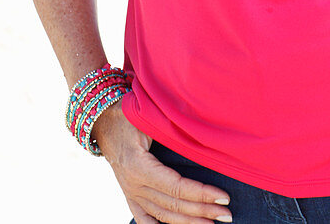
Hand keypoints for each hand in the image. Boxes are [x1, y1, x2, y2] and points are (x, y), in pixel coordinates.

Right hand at [92, 102, 232, 222]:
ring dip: (189, 222)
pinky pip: (145, 219)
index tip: (223, 196)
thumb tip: (201, 133)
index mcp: (139, 167)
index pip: (176, 187)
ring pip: (163, 215)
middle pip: (173, 204)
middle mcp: (134, 186)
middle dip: (202, 210)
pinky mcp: (130, 196)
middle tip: (226, 214)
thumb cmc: (130, 115)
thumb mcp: (148, 118)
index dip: (201, 194)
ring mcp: (131, 194)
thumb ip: (171, 130)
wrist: (103, 123)